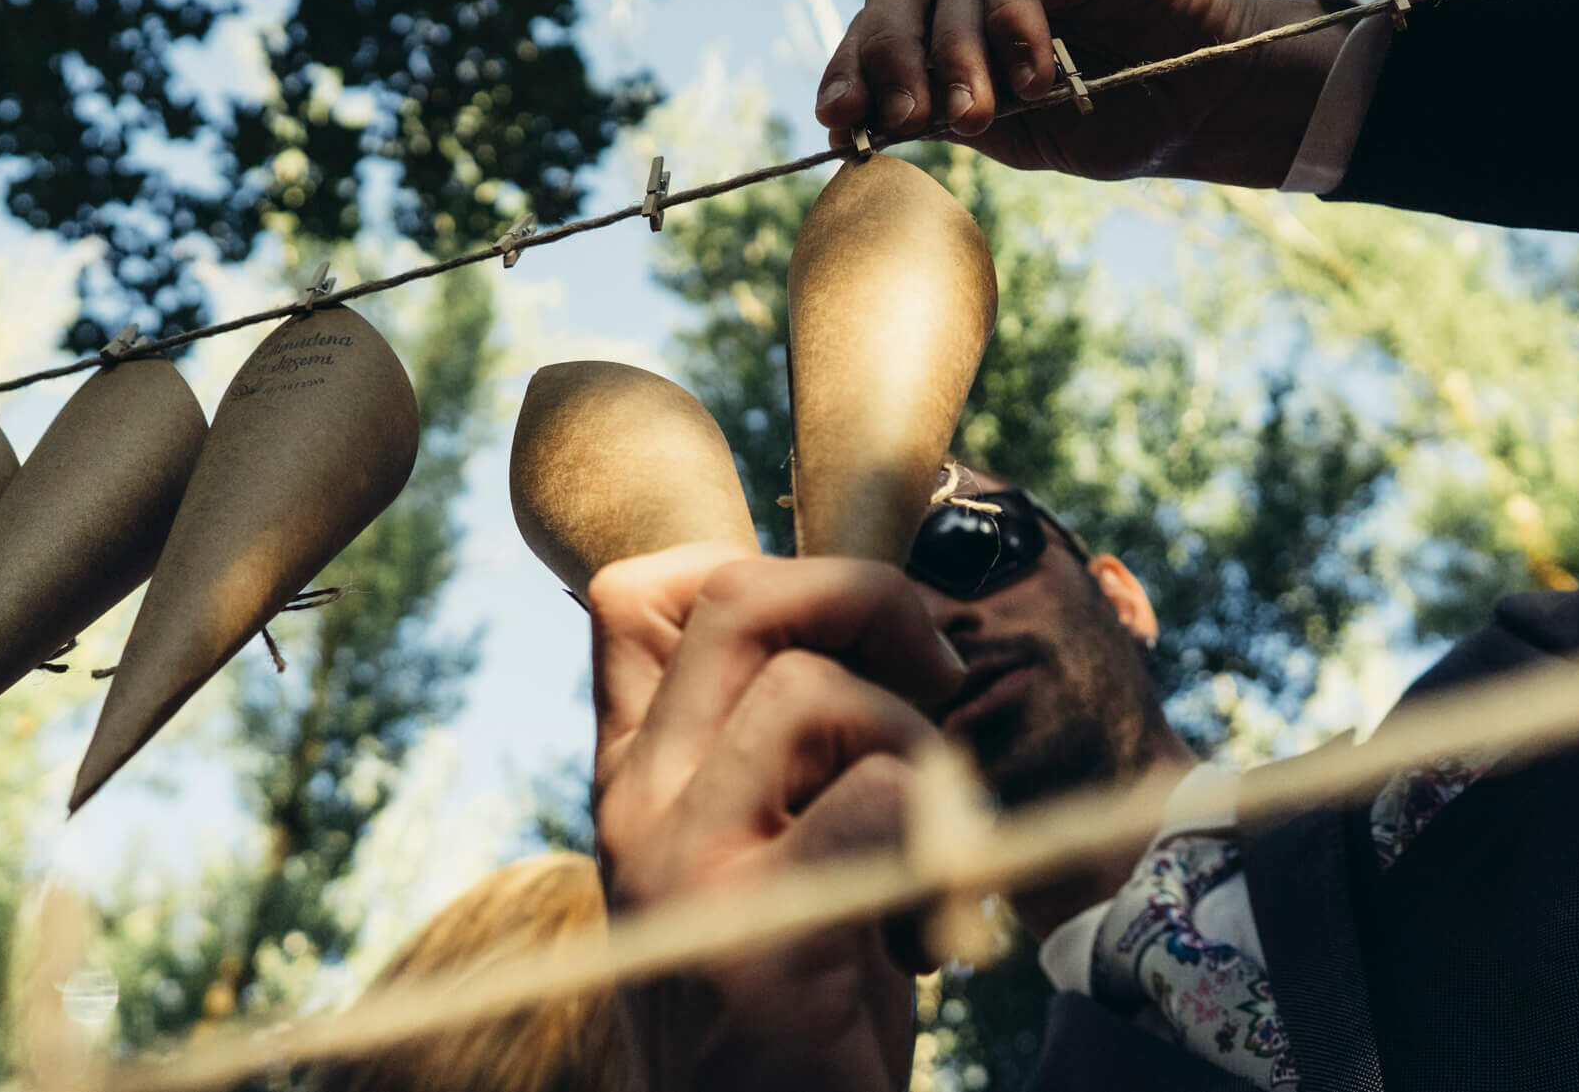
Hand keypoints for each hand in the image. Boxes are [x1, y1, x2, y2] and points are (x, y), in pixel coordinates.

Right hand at [589, 544, 968, 1091]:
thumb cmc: (796, 1011)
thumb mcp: (755, 860)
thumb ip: (773, 750)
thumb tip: (875, 617)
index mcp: (634, 780)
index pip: (636, 595)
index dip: (758, 567)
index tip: (855, 632)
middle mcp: (638, 807)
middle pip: (739, 597)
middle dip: (869, 599)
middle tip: (937, 680)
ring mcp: (685, 867)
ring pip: (819, 691)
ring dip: (920, 745)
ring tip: (932, 843)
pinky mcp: (757, 936)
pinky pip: (878, 799)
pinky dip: (944, 846)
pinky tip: (933, 930)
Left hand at [813, 0, 1337, 187]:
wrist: (1214, 106)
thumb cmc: (1120, 122)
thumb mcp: (1021, 136)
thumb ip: (952, 117)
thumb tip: (873, 118)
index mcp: (953, 29)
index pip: (878, 33)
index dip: (850, 68)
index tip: (838, 120)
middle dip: (887, 55)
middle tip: (903, 115)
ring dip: (954, 53)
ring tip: (982, 112)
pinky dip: (1014, 20)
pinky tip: (1036, 74)